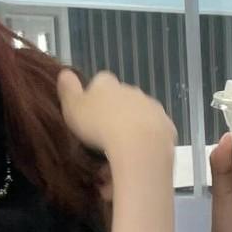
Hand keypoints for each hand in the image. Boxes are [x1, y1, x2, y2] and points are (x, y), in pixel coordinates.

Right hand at [57, 67, 175, 177]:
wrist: (139, 145)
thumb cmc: (99, 125)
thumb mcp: (72, 108)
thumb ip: (68, 90)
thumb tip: (65, 72)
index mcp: (108, 84)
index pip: (100, 82)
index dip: (94, 96)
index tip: (89, 114)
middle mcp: (132, 90)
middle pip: (122, 98)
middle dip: (114, 113)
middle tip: (103, 137)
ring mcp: (152, 108)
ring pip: (139, 116)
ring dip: (131, 129)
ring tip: (119, 154)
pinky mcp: (167, 127)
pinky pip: (154, 134)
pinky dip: (146, 143)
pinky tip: (136, 159)